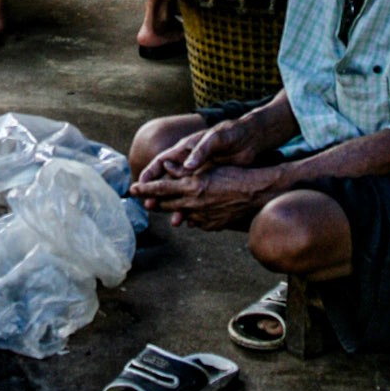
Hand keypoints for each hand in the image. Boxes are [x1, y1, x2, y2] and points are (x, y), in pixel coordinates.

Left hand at [144, 163, 275, 230]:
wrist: (256, 194)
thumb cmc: (234, 175)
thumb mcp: (208, 167)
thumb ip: (184, 169)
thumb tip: (166, 165)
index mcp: (191, 187)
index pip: (161, 188)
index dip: (146, 189)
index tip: (133, 189)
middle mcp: (194, 204)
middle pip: (166, 204)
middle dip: (154, 202)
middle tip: (144, 201)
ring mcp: (203, 217)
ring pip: (180, 214)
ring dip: (172, 210)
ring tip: (165, 207)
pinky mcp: (213, 225)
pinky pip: (196, 222)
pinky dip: (191, 216)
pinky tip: (191, 213)